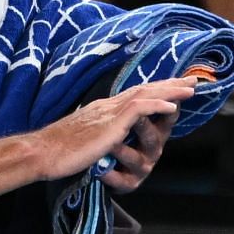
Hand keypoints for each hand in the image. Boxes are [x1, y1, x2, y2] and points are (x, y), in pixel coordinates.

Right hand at [32, 77, 197, 185]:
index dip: (155, 90)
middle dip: (169, 85)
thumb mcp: (82, 139)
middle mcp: (107, 106)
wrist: (42, 153)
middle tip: (190, 80)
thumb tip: (106, 139)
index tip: (172, 88)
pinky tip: (173, 108)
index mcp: (101, 110)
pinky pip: (140, 110)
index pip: (133, 95)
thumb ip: (97, 135)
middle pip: (144, 89)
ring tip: (190, 89)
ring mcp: (109, 113)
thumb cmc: (56, 151)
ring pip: (145, 95)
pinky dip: (158, 106)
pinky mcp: (110, 124)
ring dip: (170, 92)